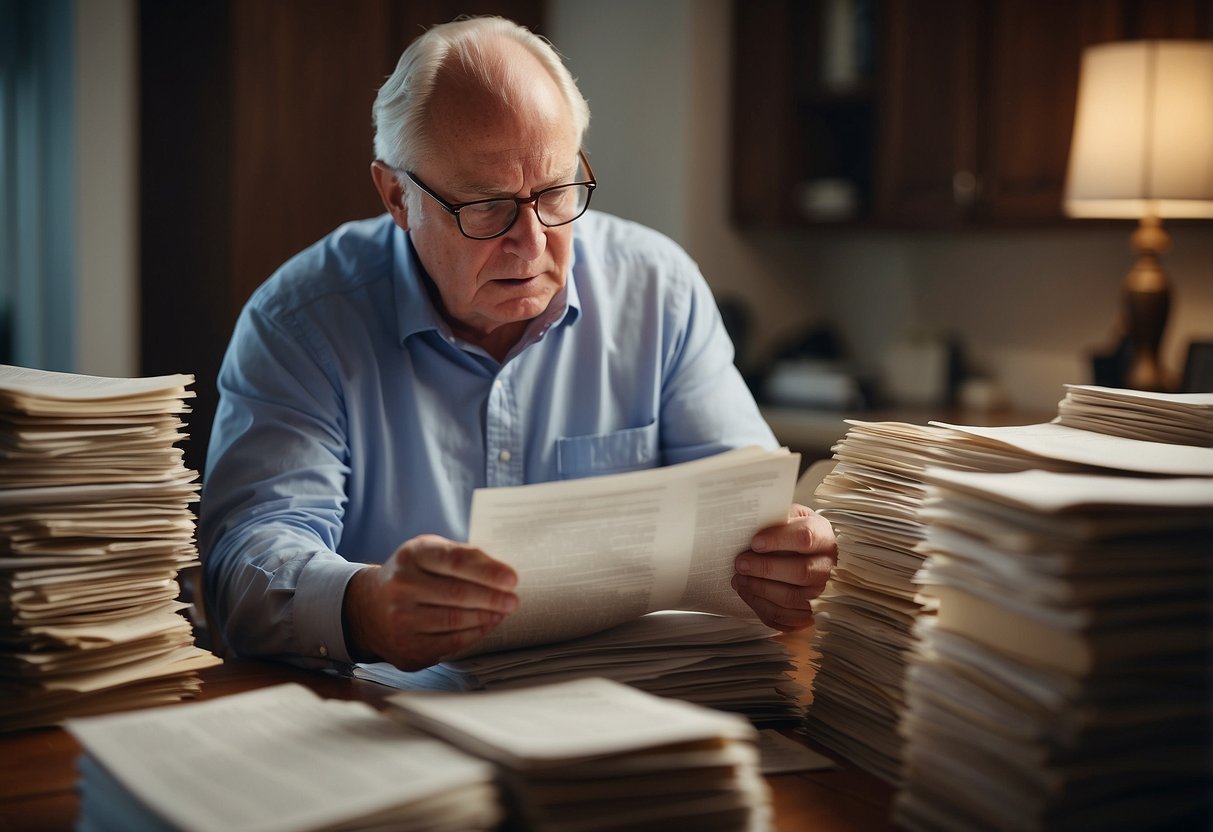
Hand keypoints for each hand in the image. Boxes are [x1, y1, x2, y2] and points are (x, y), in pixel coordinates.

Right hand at [343, 534, 518, 670]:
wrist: (368, 608)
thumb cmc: (412, 575)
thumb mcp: (429, 553)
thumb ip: (462, 556)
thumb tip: (501, 572)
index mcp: (412, 555)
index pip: (454, 561)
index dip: (487, 571)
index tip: (512, 579)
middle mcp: (401, 586)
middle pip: (457, 593)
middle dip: (492, 598)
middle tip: (513, 600)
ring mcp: (401, 619)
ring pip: (455, 620)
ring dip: (486, 616)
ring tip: (504, 611)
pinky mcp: (407, 647)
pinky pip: (450, 642)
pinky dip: (475, 633)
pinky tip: (487, 625)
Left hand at [731, 504, 836, 630]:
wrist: (800, 552)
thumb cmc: (789, 533)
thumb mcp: (786, 516)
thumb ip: (774, 518)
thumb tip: (748, 523)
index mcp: (823, 536)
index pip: (806, 537)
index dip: (778, 541)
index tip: (754, 542)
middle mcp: (827, 566)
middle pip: (801, 572)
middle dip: (766, 569)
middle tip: (741, 563)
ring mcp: (820, 592)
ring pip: (793, 599)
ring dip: (760, 590)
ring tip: (739, 578)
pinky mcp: (809, 613)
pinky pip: (786, 618)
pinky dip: (762, 607)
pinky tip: (747, 592)